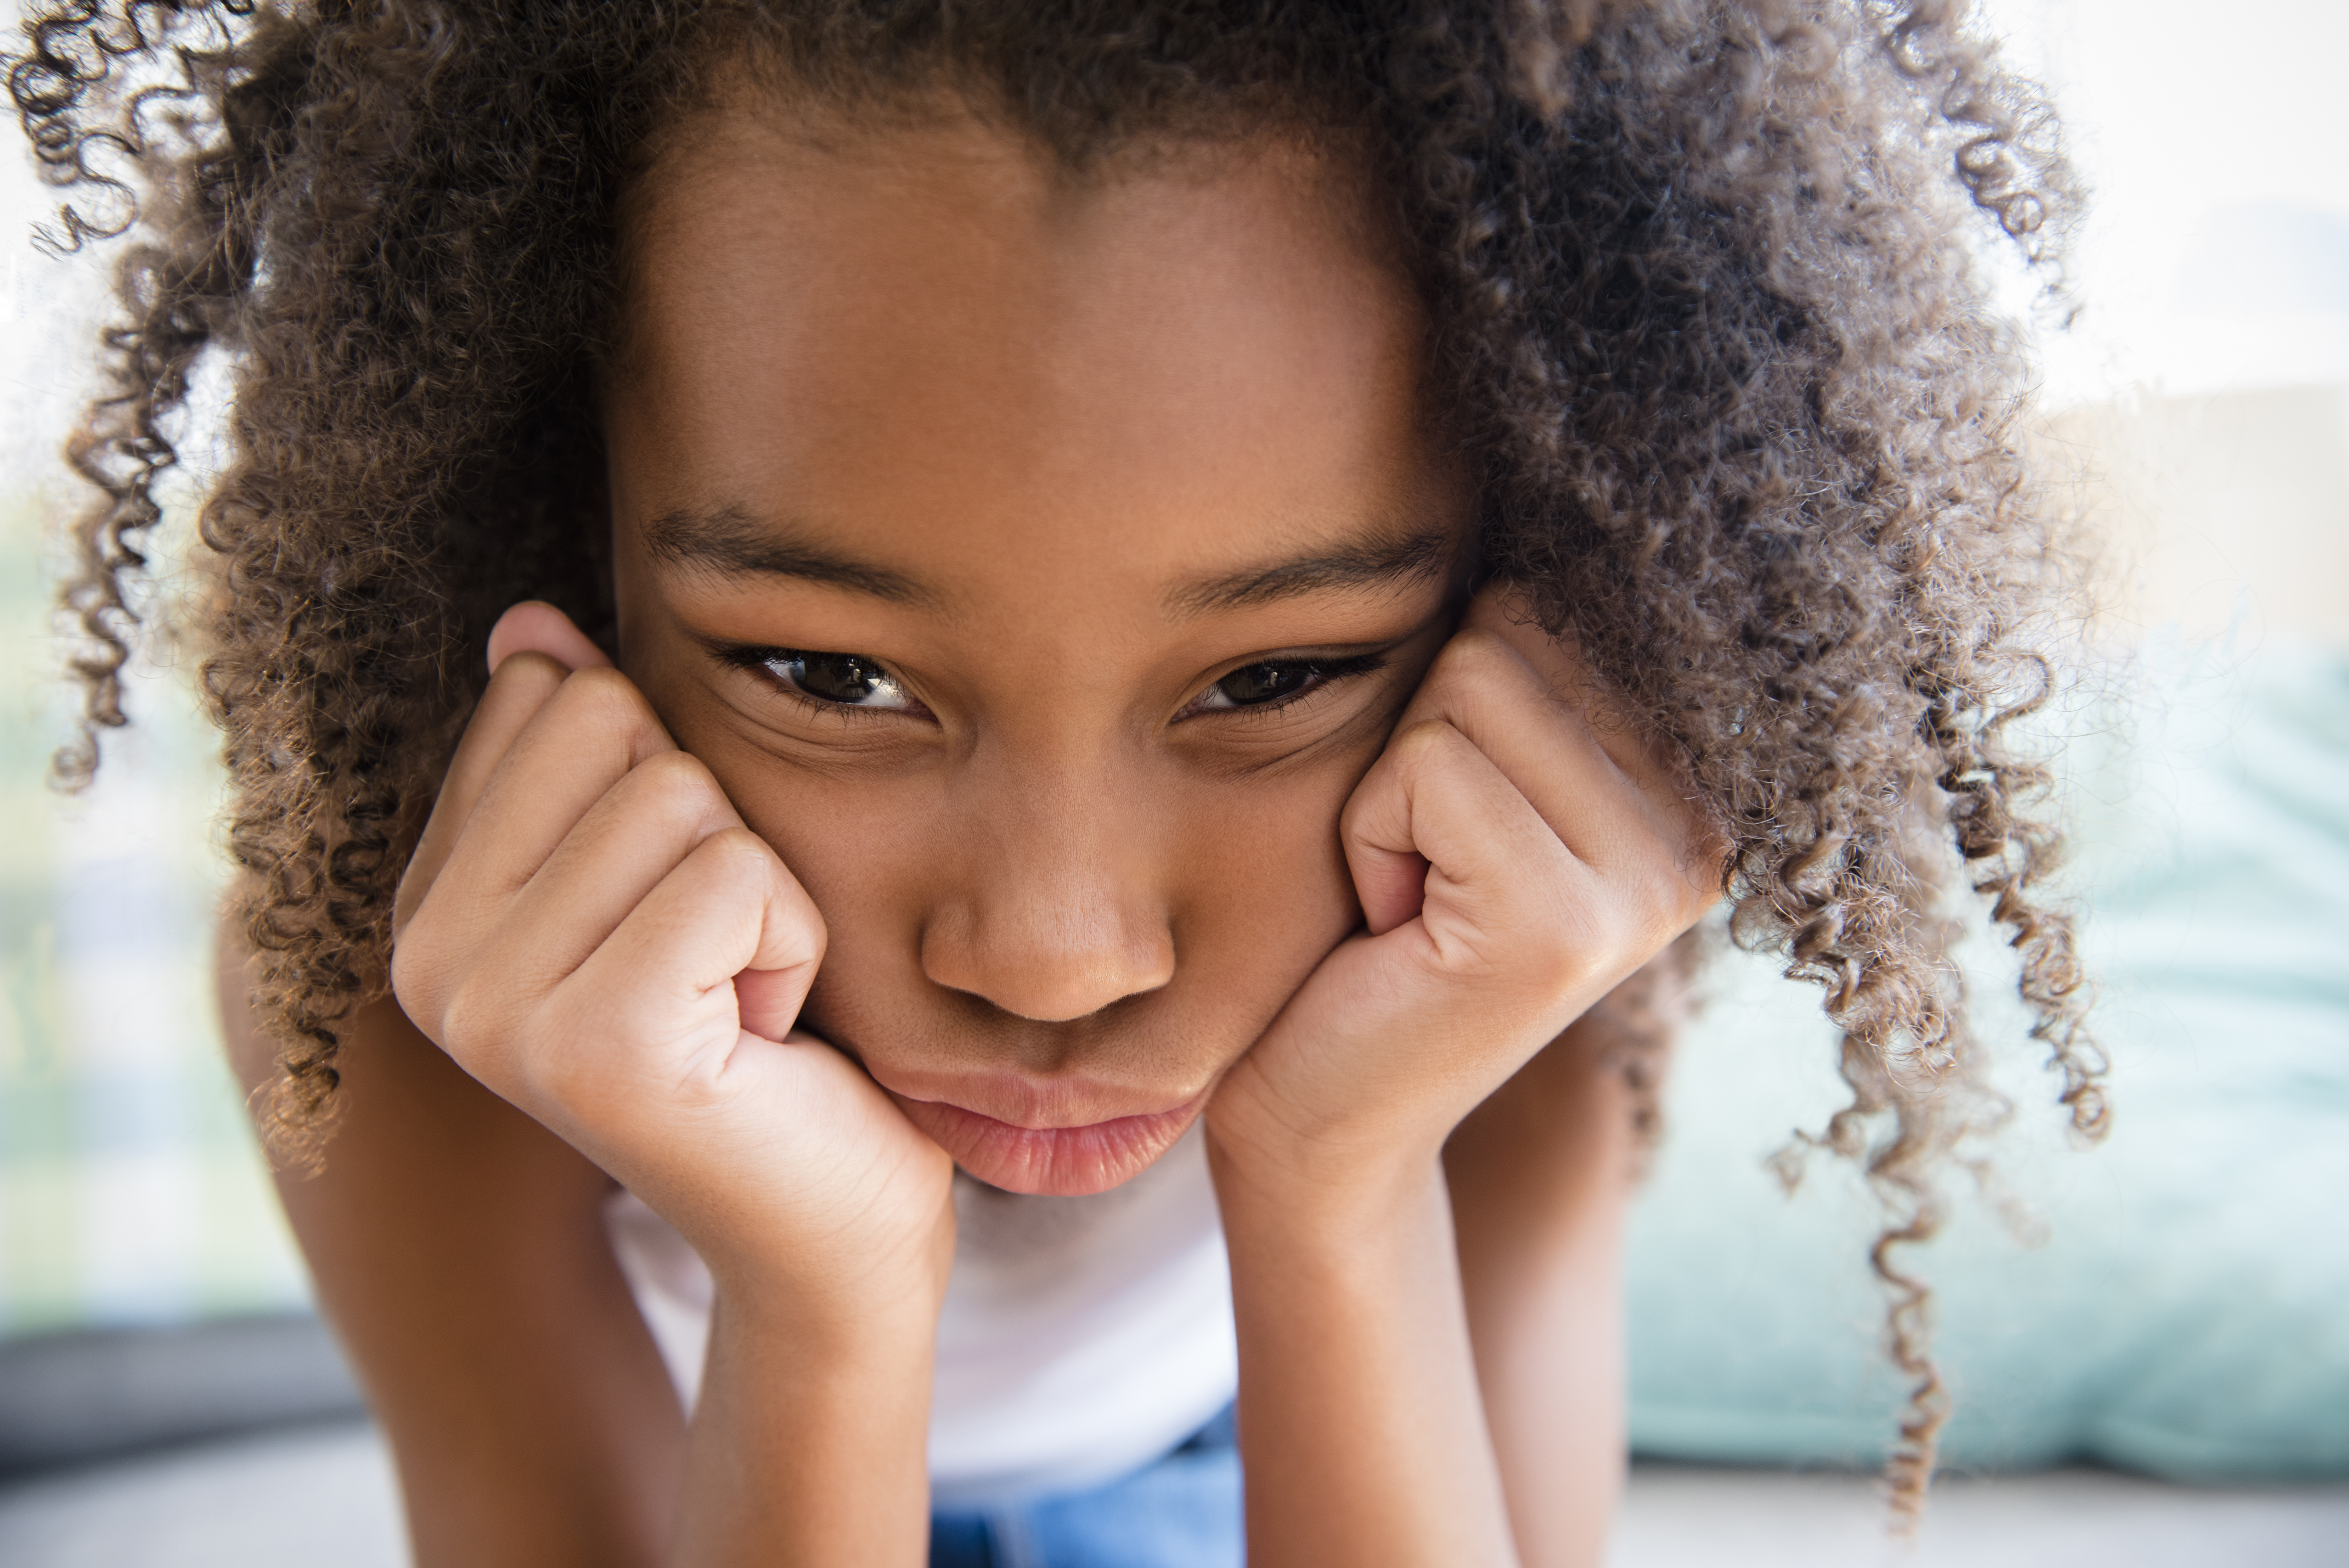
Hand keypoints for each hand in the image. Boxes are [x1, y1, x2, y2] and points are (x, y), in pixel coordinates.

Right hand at [389, 603, 954, 1319]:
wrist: (829, 1221)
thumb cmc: (764, 1035)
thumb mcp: (666, 870)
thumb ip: (583, 753)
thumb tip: (528, 625)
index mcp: (430, 907)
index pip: (551, 697)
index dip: (661, 786)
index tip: (669, 914)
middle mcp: (430, 962)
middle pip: (613, 726)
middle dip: (712, 830)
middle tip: (715, 961)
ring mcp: (497, 1011)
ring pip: (680, 795)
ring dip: (760, 891)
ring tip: (738, 1002)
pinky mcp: (594, 1047)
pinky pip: (735, 874)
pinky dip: (791, 940)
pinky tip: (764, 1037)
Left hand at [1206, 583, 1722, 1198]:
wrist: (1329, 1114)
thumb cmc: (1373, 928)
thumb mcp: (1468, 775)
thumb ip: (1525, 668)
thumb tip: (1540, 480)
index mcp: (1691, 788)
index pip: (1559, 604)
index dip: (1460, 694)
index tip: (1463, 823)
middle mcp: (1699, 834)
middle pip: (1513, 633)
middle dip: (1426, 737)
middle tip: (1429, 863)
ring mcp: (1645, 885)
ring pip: (1466, 685)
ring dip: (1393, 785)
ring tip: (1414, 891)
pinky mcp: (1561, 927)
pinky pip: (1426, 766)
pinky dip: (1371, 833)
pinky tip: (1393, 924)